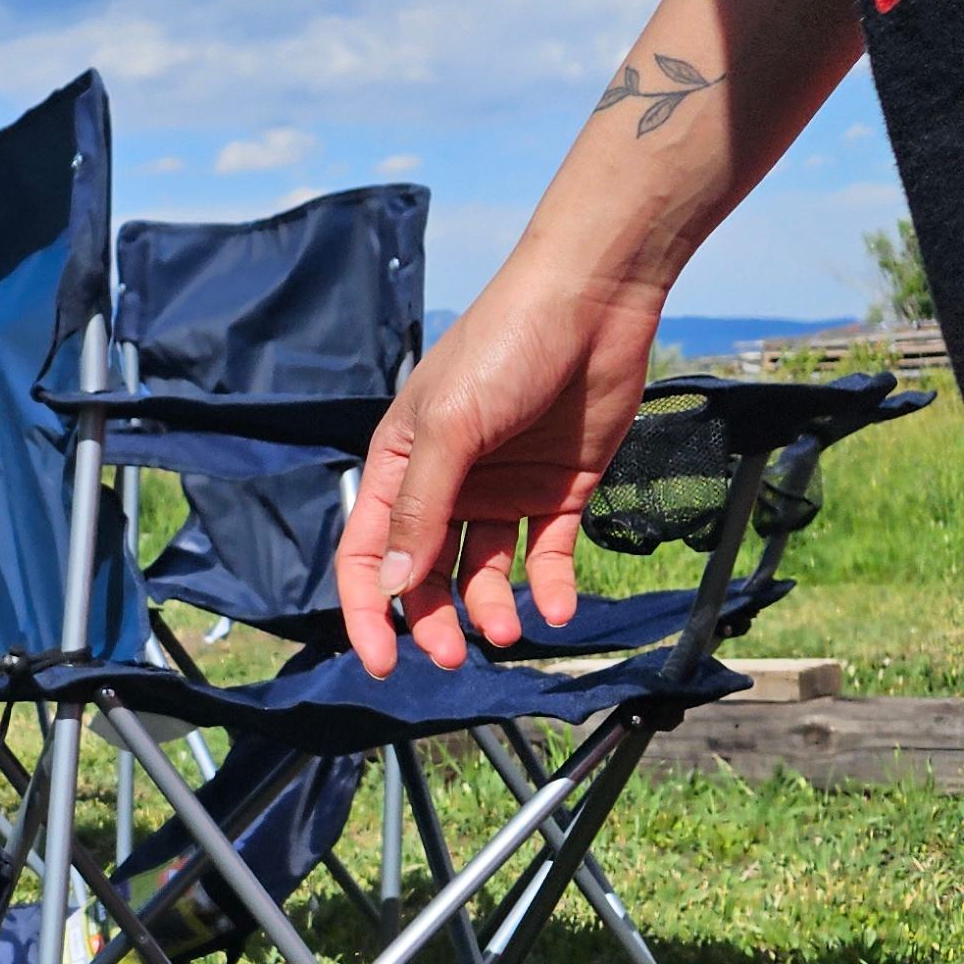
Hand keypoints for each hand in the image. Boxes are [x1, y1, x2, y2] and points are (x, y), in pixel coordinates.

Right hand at [335, 256, 668, 674]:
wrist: (595, 302)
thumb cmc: (504, 347)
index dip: (370, 611)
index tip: (385, 662)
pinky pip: (548, 556)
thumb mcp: (450, 428)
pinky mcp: (558, 491)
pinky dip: (551, 588)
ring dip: (492, 609)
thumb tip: (390, 585)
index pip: (369, 554)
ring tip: (508, 630)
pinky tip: (559, 608)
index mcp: (400, 467)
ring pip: (486, 574)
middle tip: (455, 656)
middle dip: (435, 620)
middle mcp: (447, 485)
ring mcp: (503, 490)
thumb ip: (421, 510)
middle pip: (427, 574)